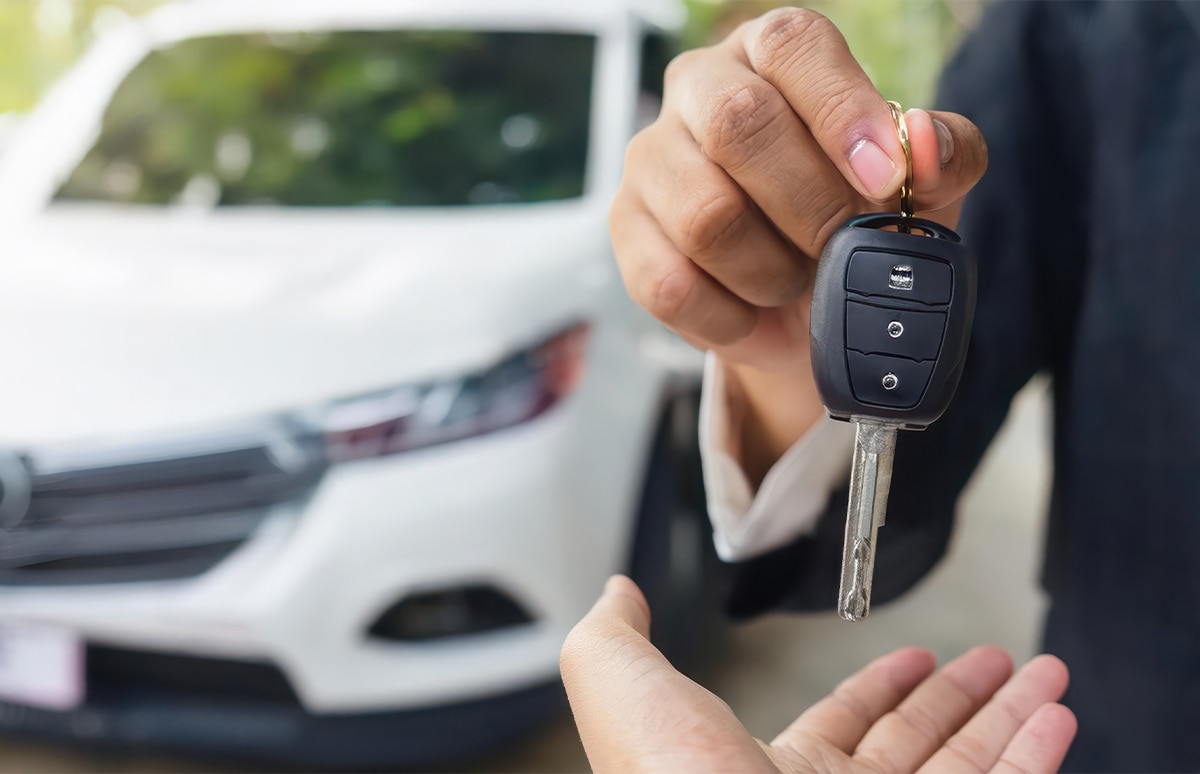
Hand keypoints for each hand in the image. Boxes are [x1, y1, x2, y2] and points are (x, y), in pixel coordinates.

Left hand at [561, 576, 1075, 772]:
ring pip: (967, 766)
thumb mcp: (625, 690)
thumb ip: (620, 636)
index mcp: (768, 773)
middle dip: (959, 697)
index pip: (842, 725)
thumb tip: (618, 592)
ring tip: (1045, 674)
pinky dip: (1032, 755)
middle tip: (997, 660)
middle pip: (916, 744)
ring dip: (1010, 718)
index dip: (883, 687)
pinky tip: (1054, 717)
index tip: (916, 658)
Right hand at [609, 9, 988, 477]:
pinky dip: (730, 317)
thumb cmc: (857, 221)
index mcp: (773, 53)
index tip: (884, 180)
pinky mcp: (626, 229)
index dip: (841, 111)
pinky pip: (671, 284)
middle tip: (842, 247)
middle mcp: (700, 88)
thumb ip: (944, 156)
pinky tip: (755, 313)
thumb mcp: (922, 190)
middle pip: (737, 124)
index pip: (792, 44)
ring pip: (705, 216)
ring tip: (796, 281)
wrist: (802, 305)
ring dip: (771, 270)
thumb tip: (925, 142)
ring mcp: (652, 157)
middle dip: (808, 205)